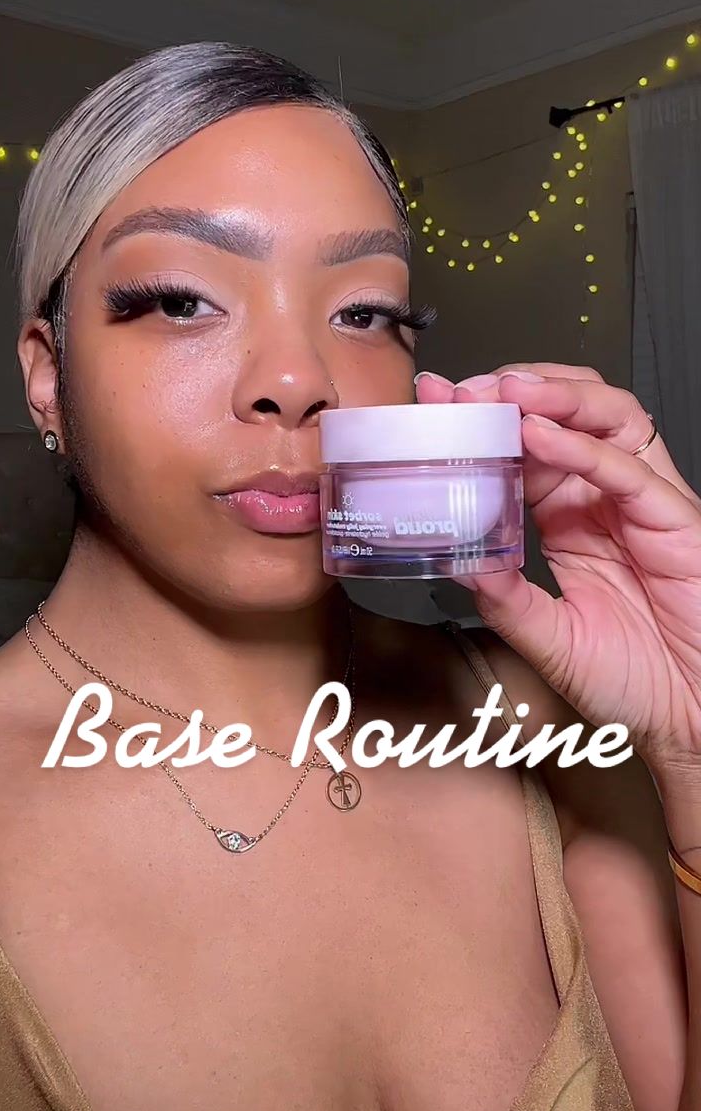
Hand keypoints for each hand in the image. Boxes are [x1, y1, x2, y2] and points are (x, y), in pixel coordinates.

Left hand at [416, 364, 700, 775]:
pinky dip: (584, 447)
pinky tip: (540, 435)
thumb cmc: (637, 681)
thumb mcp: (550, 640)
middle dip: (516, 390)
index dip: (485, 421)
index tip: (436, 405)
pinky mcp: (675, 521)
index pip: (526, 446)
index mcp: (571, 518)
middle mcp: (605, 500)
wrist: (692, 719)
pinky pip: (629, 470)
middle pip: (568, 413)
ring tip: (504, 393)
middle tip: (464, 391)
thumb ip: (505, 600)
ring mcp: (642, 504)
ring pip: (609, 418)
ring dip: (555, 396)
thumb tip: (454, 562)